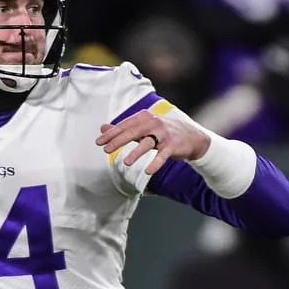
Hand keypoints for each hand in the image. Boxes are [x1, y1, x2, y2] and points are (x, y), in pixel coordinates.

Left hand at [96, 110, 210, 174]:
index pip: (124, 125)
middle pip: (133, 132)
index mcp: (144, 117)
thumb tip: (102, 128)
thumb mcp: (141, 128)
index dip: (111, 134)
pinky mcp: (173, 146)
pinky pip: (163, 155)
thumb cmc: (160, 132)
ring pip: (148, 143)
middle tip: (106, 150)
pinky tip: (148, 171)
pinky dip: (156, 163)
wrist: (190, 136)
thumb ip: (122, 129)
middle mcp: (154, 123)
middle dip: (118, 141)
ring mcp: (164, 134)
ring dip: (136, 153)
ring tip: (126, 163)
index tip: (98, 142)